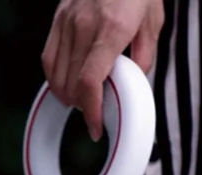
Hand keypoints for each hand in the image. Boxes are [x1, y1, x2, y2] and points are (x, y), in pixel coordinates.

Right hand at [41, 0, 164, 139]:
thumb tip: (133, 86)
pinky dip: (55, 79)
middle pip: (72, 85)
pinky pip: (48, 59)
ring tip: (82, 101)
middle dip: (82, 107)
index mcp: (112, 28)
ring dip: (68, 96)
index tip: (96, 127)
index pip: (90, 82)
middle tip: (95, 115)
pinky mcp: (58, 19)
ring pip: (57, 76)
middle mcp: (85, 25)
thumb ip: (143, 57)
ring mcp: (67, 21)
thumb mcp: (153, 21)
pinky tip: (67, 86)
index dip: (91, 112)